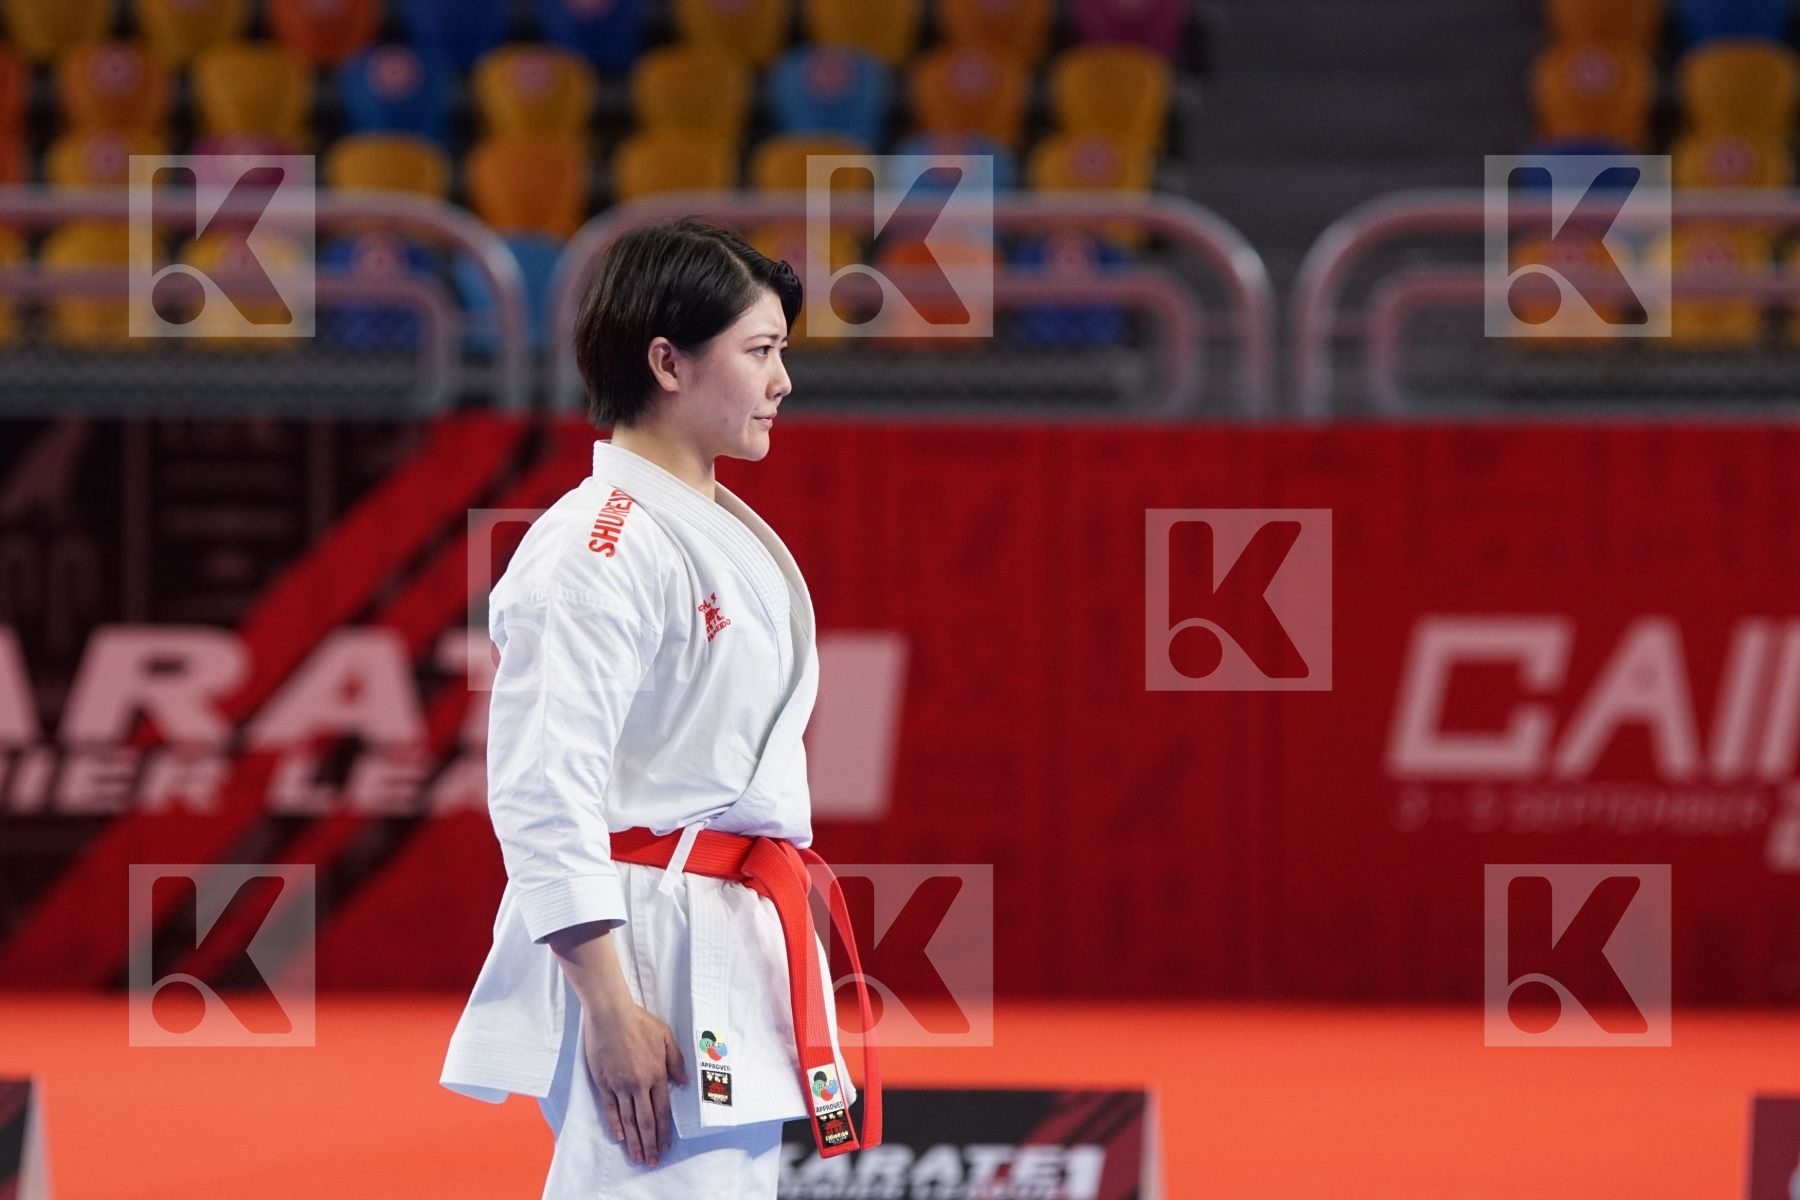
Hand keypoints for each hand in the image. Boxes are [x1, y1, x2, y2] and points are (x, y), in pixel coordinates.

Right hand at [581, 1002, 688, 1166]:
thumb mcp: (665, 1036)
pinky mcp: (604, 1082)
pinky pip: (610, 1108)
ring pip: (628, 1119)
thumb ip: (676, 1060)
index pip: (663, 1111)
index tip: (665, 1147)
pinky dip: (615, 1125)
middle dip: (650, 1143)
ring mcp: (620, 1085)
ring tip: (637, 1157)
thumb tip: (684, 1082)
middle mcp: (639, 1084)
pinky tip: (620, 1138)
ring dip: (634, 1140)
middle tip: (652, 1161)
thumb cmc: (639, 1022)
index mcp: (657, 1074)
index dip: (664, 1132)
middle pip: (646, 1121)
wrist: (611, 1014)